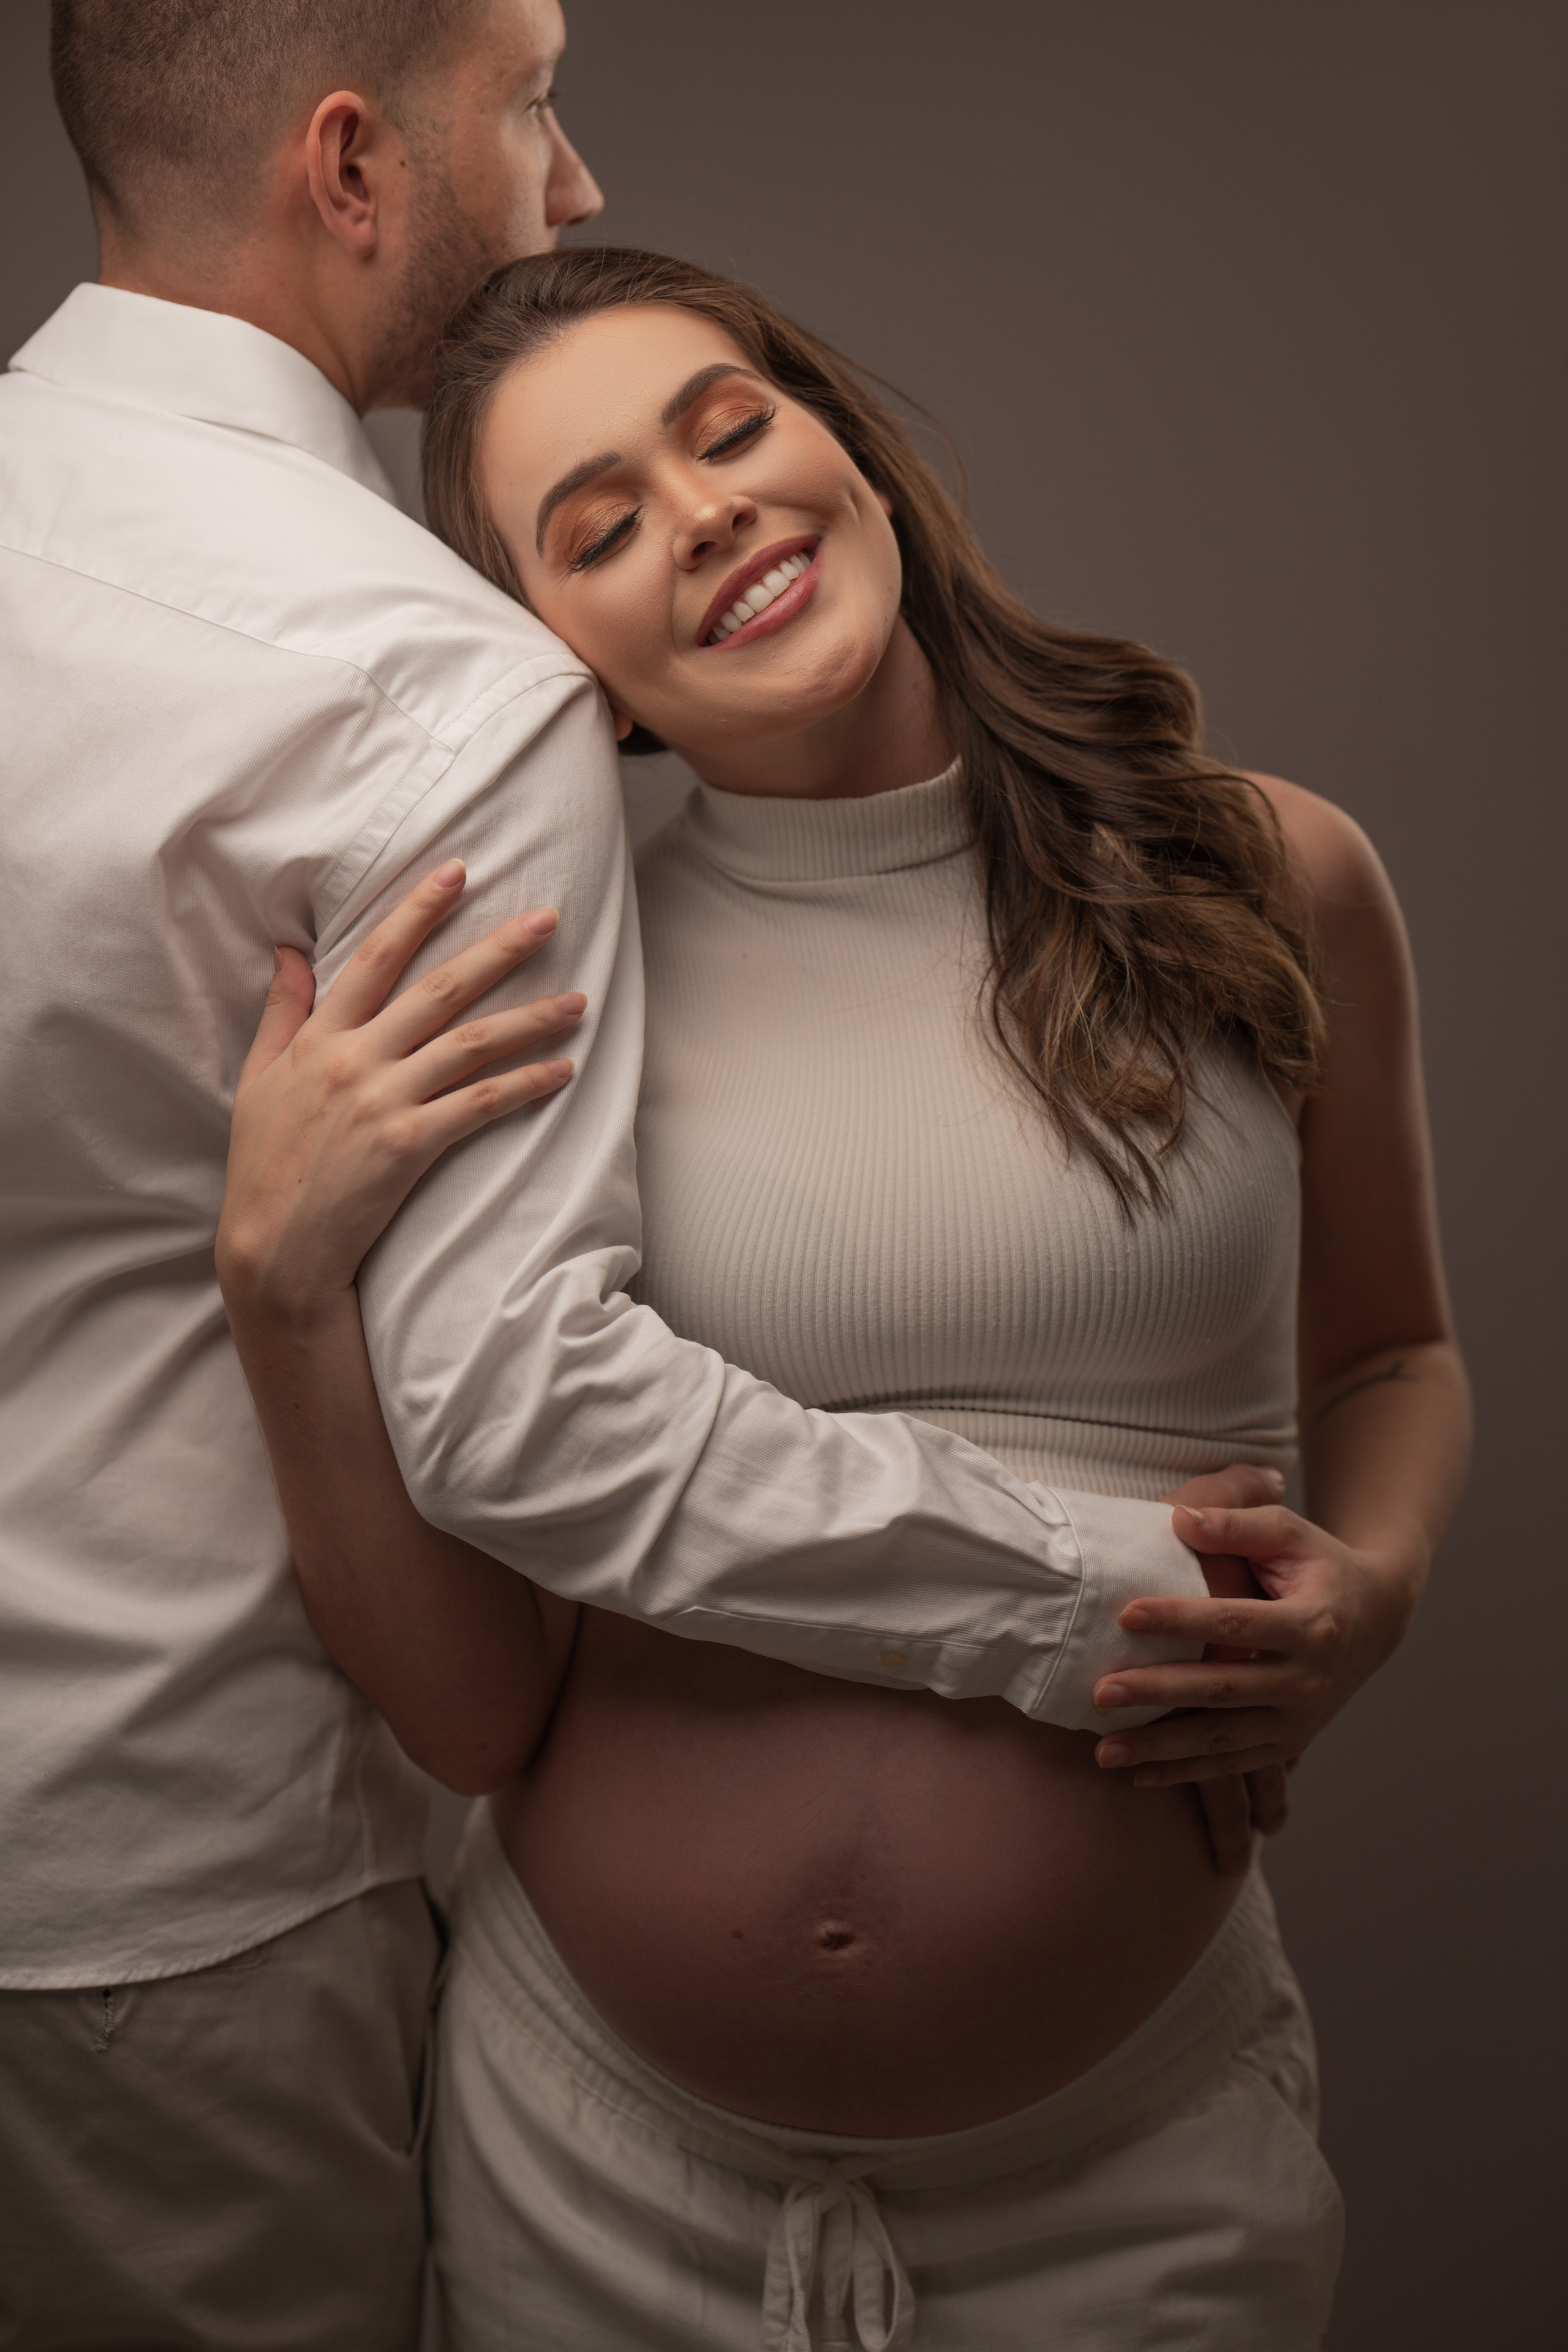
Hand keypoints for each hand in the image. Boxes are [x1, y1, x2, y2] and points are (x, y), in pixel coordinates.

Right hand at [217, 862, 583, 1320]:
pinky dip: (526, 1084)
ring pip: (472, 1043)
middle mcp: (355, 1059)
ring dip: (532, 1018)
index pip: (374, 957)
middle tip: (548, 918)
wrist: (275, 1250)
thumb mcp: (259, 1078)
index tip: (457, 872)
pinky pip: (481, 1103)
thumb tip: (288, 950)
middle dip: (498, 949)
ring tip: (579, 1000)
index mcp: (319, 1037)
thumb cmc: (265, 1165)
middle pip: (439, 989)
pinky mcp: (409, 1145)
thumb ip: (281, 1011)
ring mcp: (383, 1101)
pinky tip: (564, 1071)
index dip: (418, 910)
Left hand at [1091, 1503, 1414, 1790]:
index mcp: (1312, 1625)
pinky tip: (1138, 1776)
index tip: (1125, 1614)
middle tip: (1101, 1692)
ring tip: (1104, 1751)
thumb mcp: (1289, 1534)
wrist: (1375, 1619)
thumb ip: (1235, 1525)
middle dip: (1158, 1692)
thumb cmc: (1320, 1566)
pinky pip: (1231, 1764)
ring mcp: (1299, 1720)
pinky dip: (1185, 1773)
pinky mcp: (1288, 1743)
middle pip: (1222, 1689)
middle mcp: (1307, 1681)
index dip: (1180, 1618)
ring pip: (1221, 1739)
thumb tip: (1177, 1517)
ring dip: (1160, 1748)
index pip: (1236, 1622)